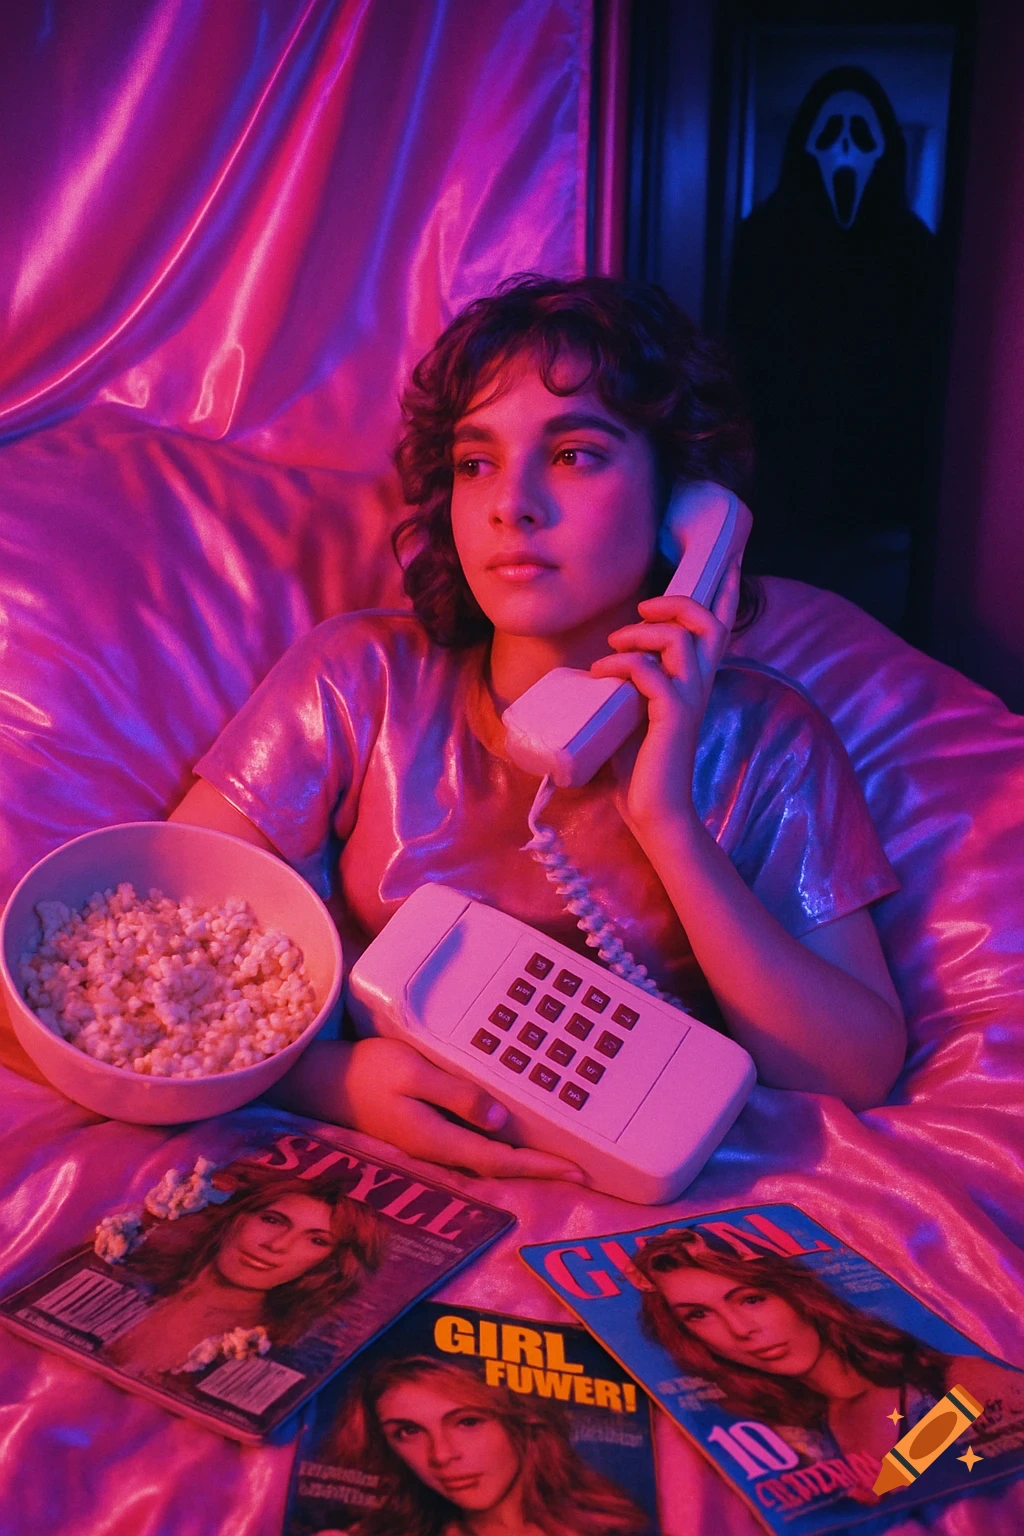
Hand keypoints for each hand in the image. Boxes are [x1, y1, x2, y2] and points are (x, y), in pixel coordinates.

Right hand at [341, 1038, 585, 1181]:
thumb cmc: (367, 1071)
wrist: (322, 1083)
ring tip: (558, 1155)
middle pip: (499, 1166)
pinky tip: (513, 1132)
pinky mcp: (426, 1131)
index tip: (578, 1172)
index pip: (500, 1160)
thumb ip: (455, 1095)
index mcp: (438, 1138)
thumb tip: (499, 1119)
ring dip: (523, 1160)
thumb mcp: (412, 1072)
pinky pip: (473, 1144)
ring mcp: (431, 1143)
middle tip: (583, 1171)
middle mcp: (438, 1149)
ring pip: (487, 1158)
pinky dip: (500, 1144)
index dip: (539, 1167)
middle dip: (540, 1170)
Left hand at [588, 562, 739, 837]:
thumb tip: (606, 658)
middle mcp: (700, 684)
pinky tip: (599, 675)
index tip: (728, 557)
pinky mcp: (671, 716)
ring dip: (639, 633)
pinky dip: (620, 665)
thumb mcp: (637, 709)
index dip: (725, 588)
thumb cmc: (642, 763)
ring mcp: (689, 699)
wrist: (653, 810)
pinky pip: (649, 672)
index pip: (721, 625)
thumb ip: (637, 682)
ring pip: (679, 639)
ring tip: (612, 649)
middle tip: (644, 606)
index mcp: (696, 680)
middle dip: (677, 601)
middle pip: (708, 620)